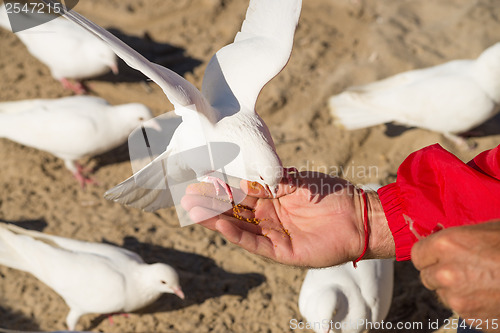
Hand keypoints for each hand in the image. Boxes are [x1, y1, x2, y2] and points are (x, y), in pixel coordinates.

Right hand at [181, 171, 393, 267]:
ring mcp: (274, 235)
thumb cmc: (329, 194)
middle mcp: (269, 218)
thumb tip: (242, 169)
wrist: (358, 215)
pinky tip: (222, 227)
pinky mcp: (283, 252)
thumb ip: (270, 178)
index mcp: (272, 199)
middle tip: (188, 198)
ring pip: (240, 228)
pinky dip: (239, 236)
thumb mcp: (296, 180)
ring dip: (218, 221)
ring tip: (196, 213)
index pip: (240, 194)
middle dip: (212, 205)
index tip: (201, 180)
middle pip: (235, 212)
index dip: (220, 189)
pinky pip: (256, 244)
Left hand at [412, 221, 499, 332]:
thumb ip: (458, 238)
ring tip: (483, 281)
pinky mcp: (472, 319)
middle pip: (426, 276)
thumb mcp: (487, 230)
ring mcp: (458, 299)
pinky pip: (461, 310)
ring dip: (455, 290)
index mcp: (446, 244)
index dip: (429, 255)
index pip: (417, 254)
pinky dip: (472, 305)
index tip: (439, 255)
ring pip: (443, 295)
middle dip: (440, 272)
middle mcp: (445, 273)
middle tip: (464, 268)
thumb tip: (443, 241)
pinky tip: (492, 294)